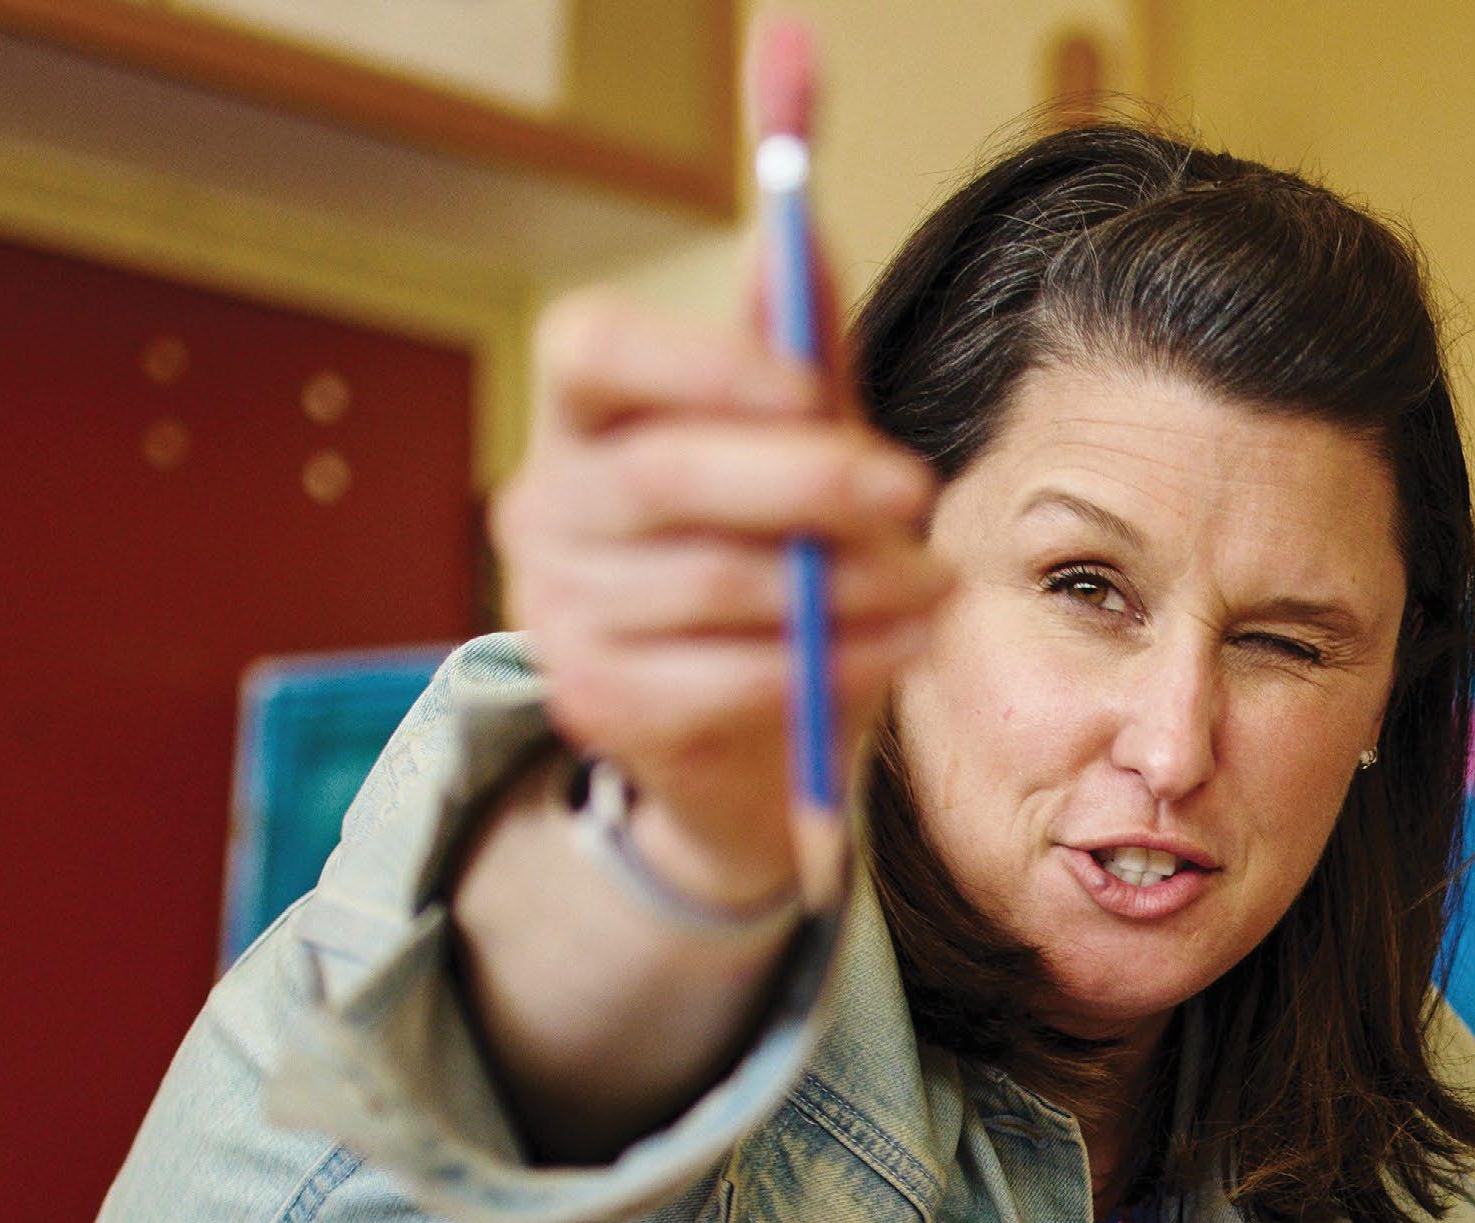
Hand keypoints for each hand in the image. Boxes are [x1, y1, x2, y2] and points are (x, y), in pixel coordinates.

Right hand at [491, 281, 947, 909]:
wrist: (746, 742)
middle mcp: (542, 505)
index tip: (814, 388)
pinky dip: (829, 662)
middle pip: (663, 473)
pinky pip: (723, 677)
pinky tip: (900, 647)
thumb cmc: (769, 568)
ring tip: (932, 584)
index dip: (703, 364)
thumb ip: (797, 353)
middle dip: (807, 481)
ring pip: (709, 581)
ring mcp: (555, 611)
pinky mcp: (592, 704)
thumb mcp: (795, 453)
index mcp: (579, 413)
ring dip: (843, 585)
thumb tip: (799, 229)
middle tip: (915, 491)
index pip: (593, 349)